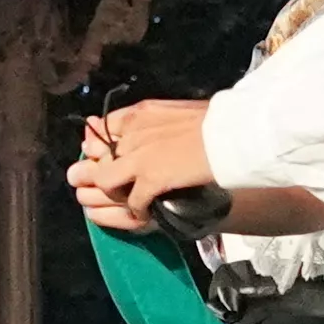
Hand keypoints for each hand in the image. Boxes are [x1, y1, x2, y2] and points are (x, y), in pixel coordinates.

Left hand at [72, 95, 219, 218]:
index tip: (96, 153)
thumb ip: (154, 120)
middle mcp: (133, 133)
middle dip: (94, 172)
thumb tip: (140, 127)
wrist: (231, 133)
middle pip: (98, 156)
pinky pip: (131, 202)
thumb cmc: (216, 121)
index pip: (104, 127)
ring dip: (109, 194)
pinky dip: (136, 211)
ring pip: (105, 181)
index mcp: (141, 114)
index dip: (97, 144)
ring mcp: (140, 157)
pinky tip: (144, 212)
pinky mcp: (151, 179)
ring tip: (120, 200)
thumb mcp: (177, 111)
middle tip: (92, 182)